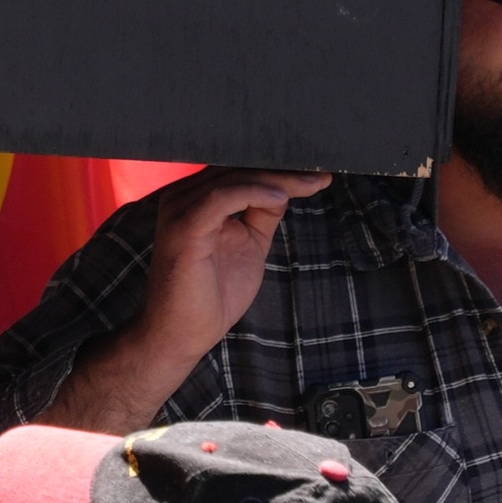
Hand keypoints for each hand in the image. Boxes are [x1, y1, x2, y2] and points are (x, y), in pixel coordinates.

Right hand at [71, 169, 328, 419]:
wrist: (183, 335)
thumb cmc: (211, 295)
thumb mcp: (249, 244)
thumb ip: (262, 214)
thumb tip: (285, 187)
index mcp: (194, 199)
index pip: (238, 170)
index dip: (278, 167)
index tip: (317, 170)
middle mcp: (182, 197)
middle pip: (237, 168)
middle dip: (284, 169)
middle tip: (321, 172)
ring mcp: (180, 210)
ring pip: (233, 178)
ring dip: (276, 179)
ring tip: (310, 182)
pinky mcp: (184, 228)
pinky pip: (221, 198)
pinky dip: (254, 193)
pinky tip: (282, 197)